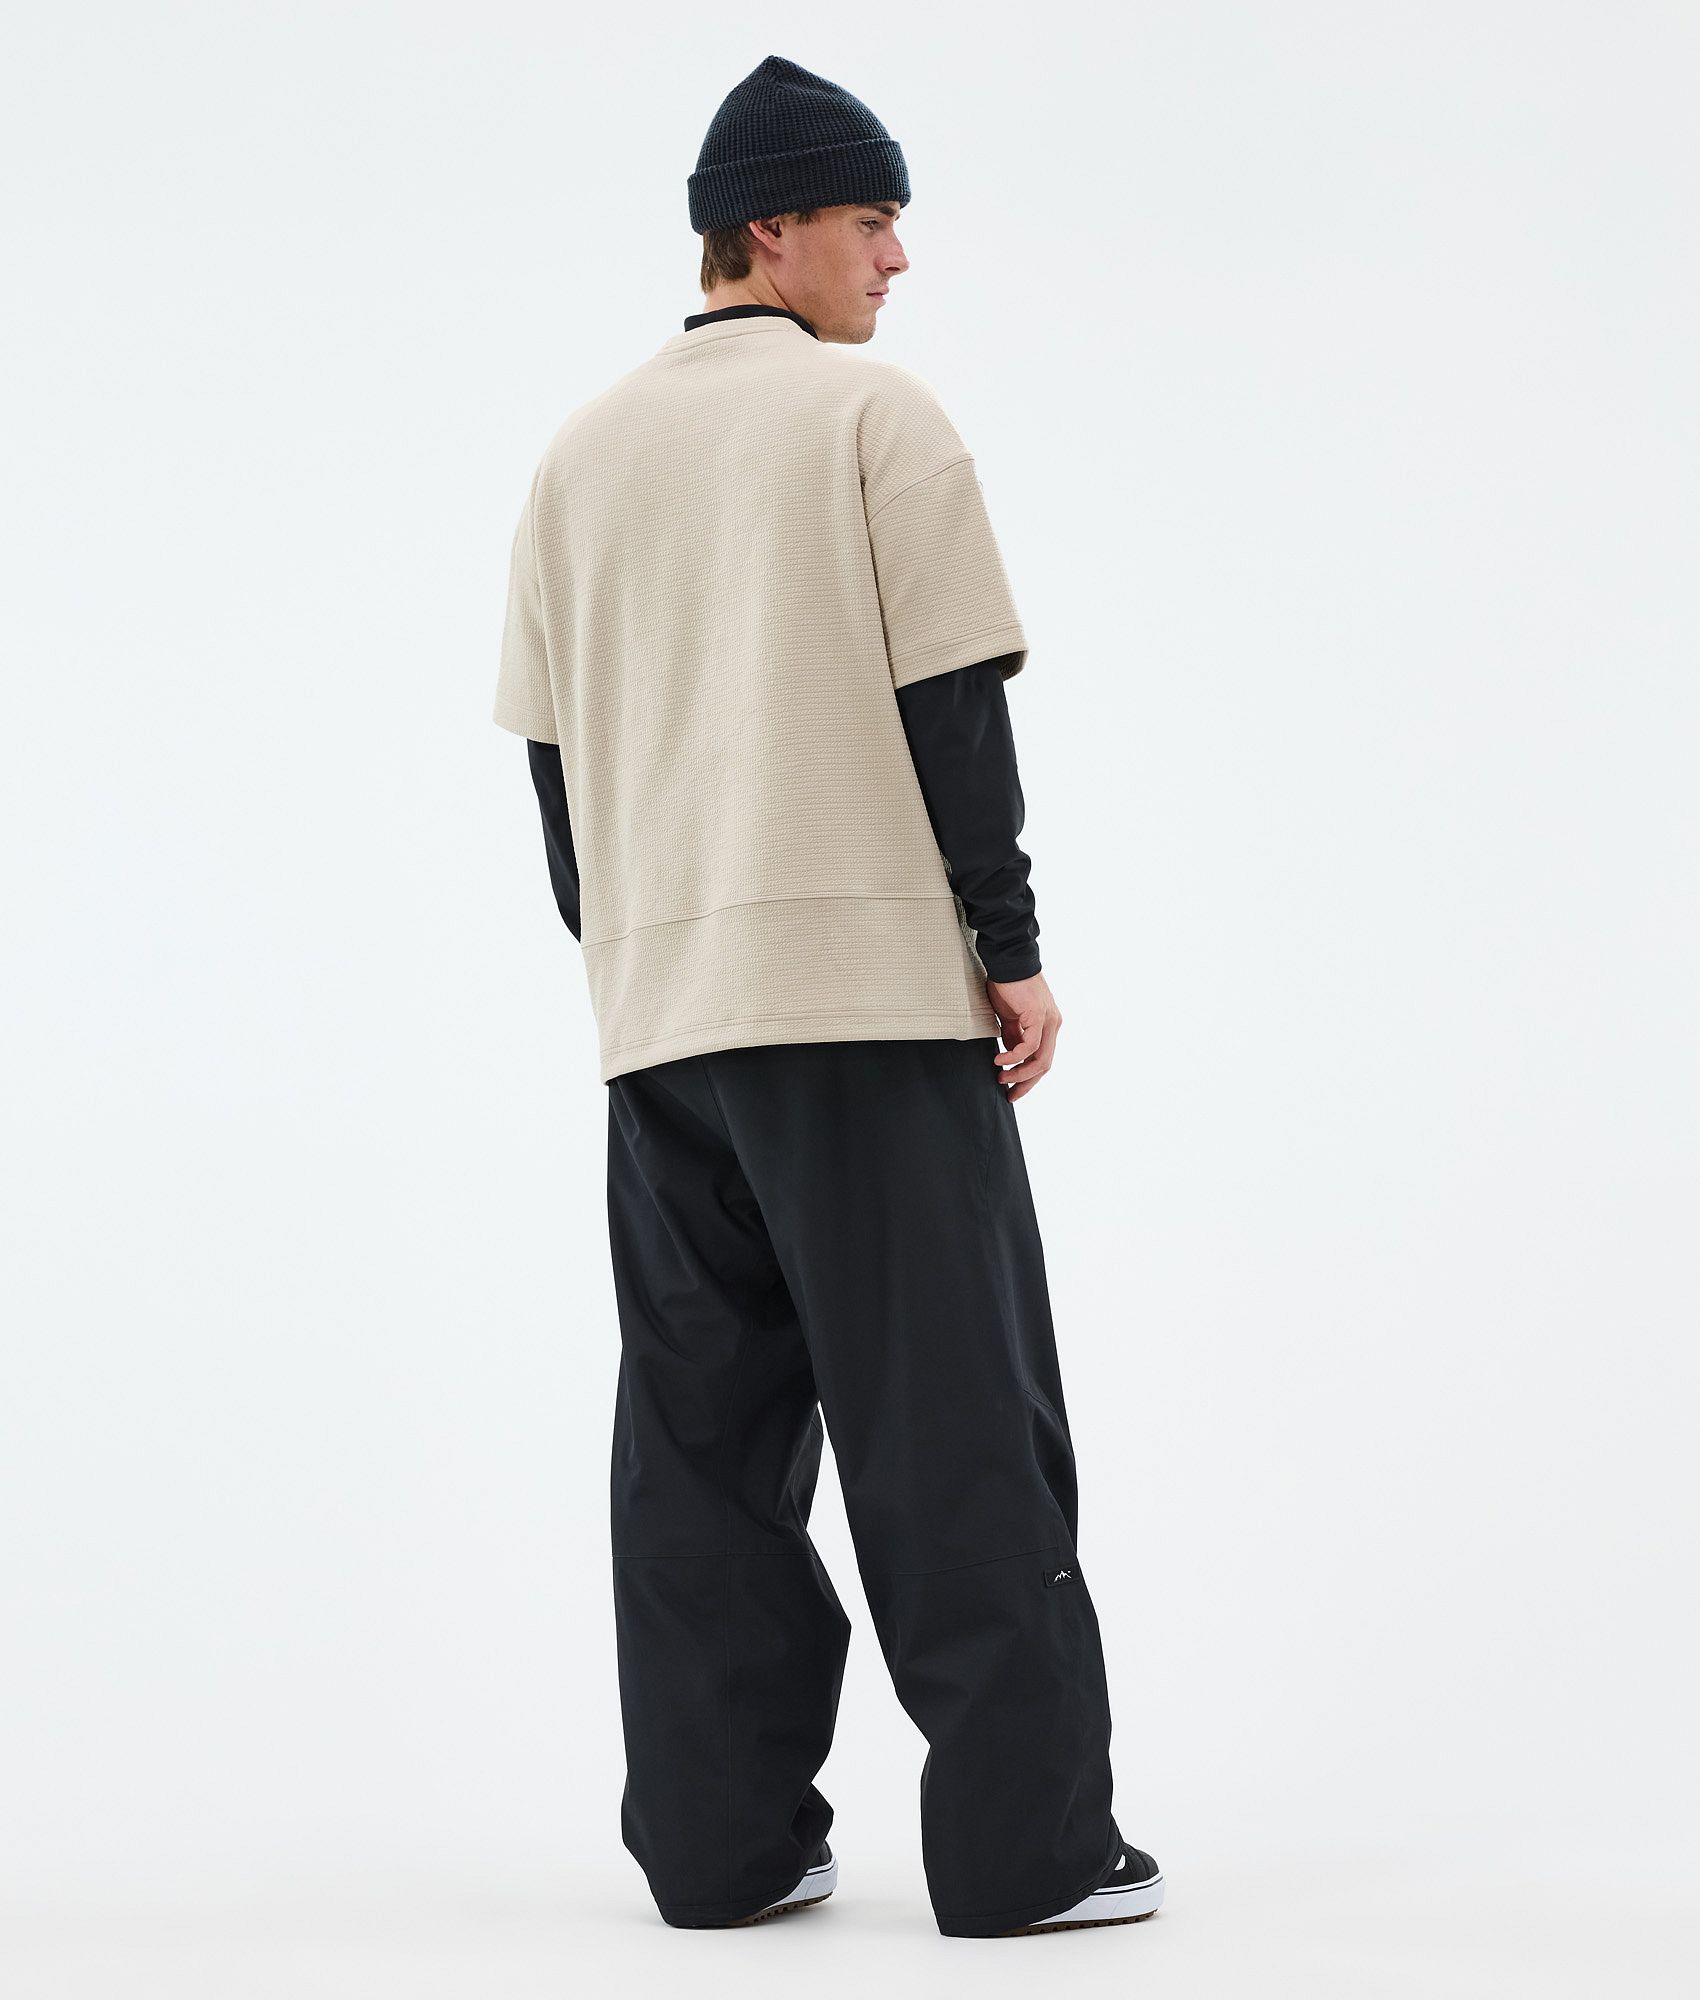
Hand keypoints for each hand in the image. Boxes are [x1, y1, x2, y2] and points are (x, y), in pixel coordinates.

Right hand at [985, 969, 1060, 1100]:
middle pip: (1045, 1065)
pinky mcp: (1038, 1016)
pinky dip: (1015, 1057)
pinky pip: (1029, 1046)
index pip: (1043, 1059)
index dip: (1029, 1078)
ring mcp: (1048, 1020)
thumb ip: (1013, 1036)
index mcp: (1048, 1025)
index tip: (1013, 1090)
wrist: (1007, 962)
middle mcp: (1052, 1024)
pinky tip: (1000, 1060)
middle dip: (1026, 1083)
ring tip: (1001, 1077)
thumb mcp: (1009, 1018)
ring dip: (1020, 1073)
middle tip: (1009, 1094)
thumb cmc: (1007, 986)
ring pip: (1040, 1059)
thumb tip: (1011, 1056)